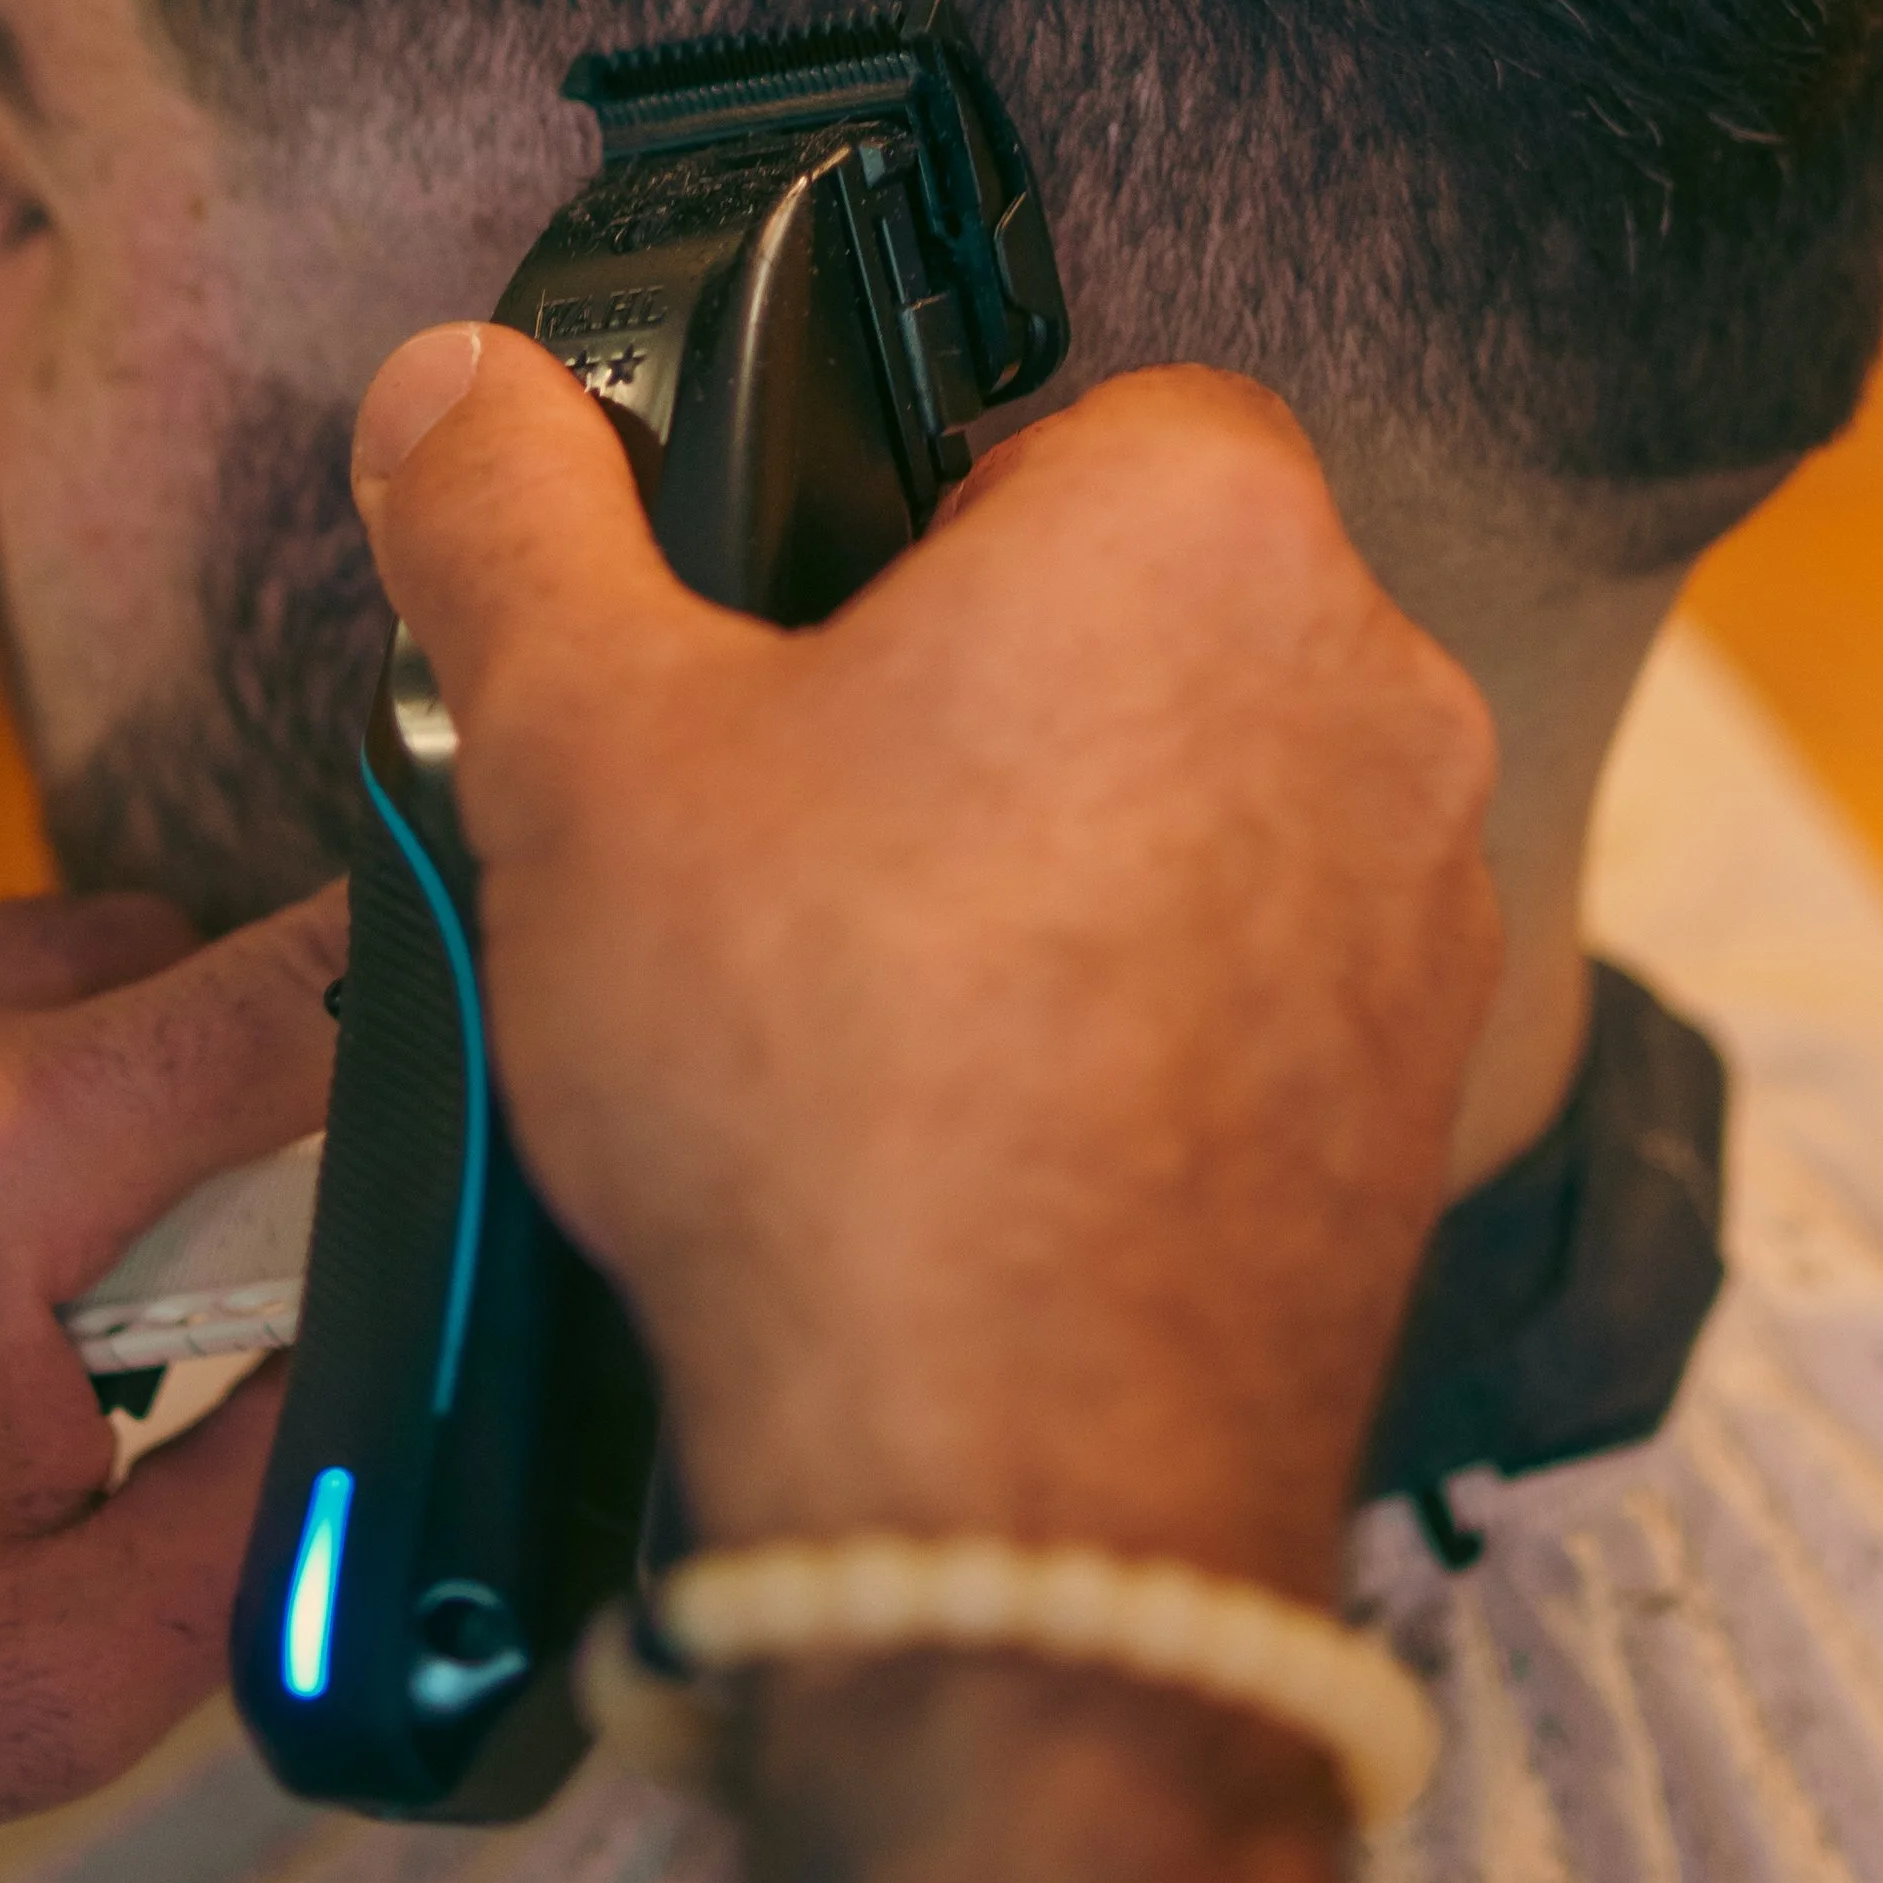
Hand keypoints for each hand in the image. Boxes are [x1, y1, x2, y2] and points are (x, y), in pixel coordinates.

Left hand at [0, 883, 341, 1882]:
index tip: (435, 1073)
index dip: (393, 1023)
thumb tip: (382, 1350)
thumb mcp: (52, 1674)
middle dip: (186, 1100)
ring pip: (2, 957)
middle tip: (123, 1293)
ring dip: (34, 1081)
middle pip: (149, 955)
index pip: (284, 991)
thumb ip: (273, 1499)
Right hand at [351, 332, 1497, 1598]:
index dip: (913, 521)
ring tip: (884, 983)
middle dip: (985, 685)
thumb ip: (513, 524)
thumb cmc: (831, 1094)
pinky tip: (992, 1104)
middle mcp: (1367, 679)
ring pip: (1208, 788)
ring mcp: (1424, 894)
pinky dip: (1153, 1006)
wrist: (1014, 1488)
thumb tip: (458, 393)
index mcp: (1200, 524)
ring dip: (1075, 844)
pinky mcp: (1425, 1081)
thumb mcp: (584, 748)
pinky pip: (1270, 968)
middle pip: (1140, 606)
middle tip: (815, 820)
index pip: (1064, 418)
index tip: (809, 641)